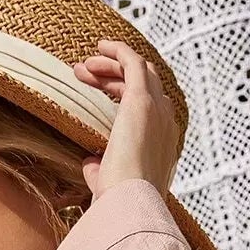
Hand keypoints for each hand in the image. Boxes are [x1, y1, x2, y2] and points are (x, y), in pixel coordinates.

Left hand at [71, 40, 176, 201]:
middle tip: (83, 74)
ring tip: (84, 66)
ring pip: (140, 70)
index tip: (94, 92)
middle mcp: (165, 123)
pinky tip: (100, 46)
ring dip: (112, 64)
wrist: (128, 203)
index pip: (148, 106)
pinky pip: (133, 61)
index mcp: (162, 144)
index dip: (120, 94)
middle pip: (145, 84)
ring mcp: (157, 109)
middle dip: (113, 76)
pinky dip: (118, 50)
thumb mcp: (109, 183)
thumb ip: (101, 169)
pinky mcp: (142, 99)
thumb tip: (89, 163)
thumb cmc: (119, 201)